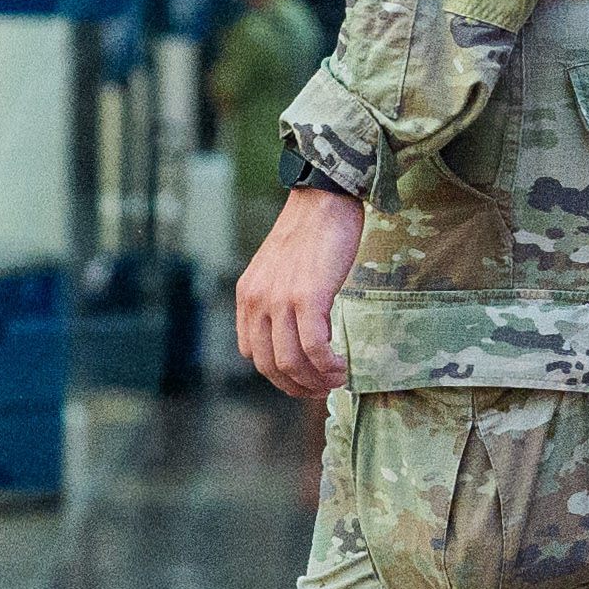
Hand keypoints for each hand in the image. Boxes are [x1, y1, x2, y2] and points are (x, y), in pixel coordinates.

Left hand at [235, 180, 366, 398]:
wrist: (324, 199)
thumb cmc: (309, 232)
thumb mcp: (277, 269)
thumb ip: (276, 299)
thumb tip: (295, 333)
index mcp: (246, 296)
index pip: (252, 354)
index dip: (278, 374)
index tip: (303, 378)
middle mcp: (257, 301)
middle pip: (270, 365)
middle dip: (297, 386)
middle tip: (322, 389)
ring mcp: (280, 300)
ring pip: (291, 362)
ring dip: (315, 381)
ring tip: (336, 380)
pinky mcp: (308, 296)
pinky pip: (314, 348)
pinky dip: (328, 365)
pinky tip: (342, 366)